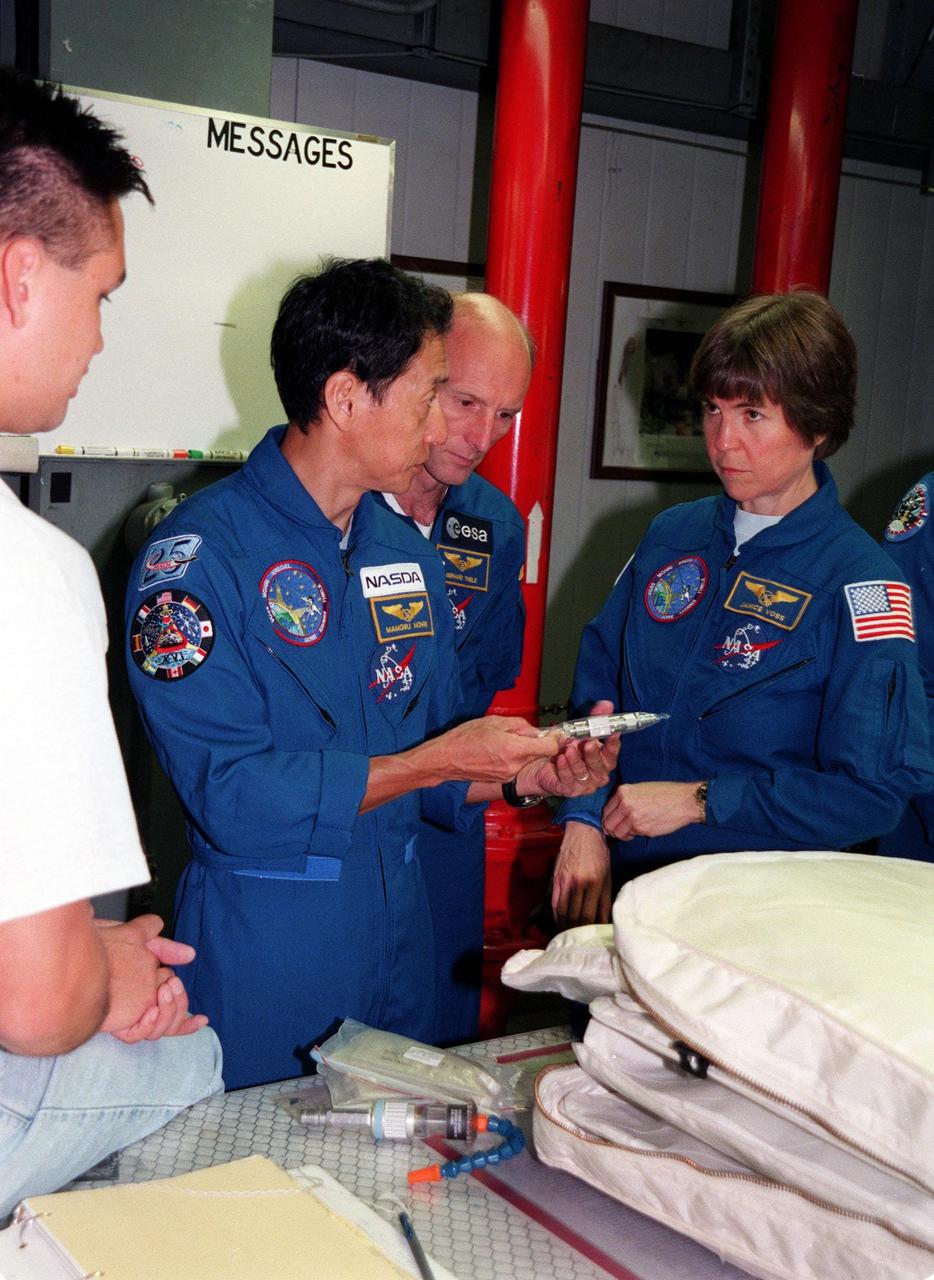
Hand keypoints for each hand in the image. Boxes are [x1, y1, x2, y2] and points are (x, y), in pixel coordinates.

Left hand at [95, 916, 206, 1041]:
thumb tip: (190, 954)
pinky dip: (150, 1025)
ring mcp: (129, 1017)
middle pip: (171, 1021)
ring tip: (162, 991)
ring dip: (169, 1011)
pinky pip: (140, 1034)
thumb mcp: (134, 938)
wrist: (75, 957)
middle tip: (172, 986)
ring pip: (161, 1028)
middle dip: (180, 1005)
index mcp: (144, 992)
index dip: (187, 1017)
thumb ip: (161, 945)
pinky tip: (150, 1011)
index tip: (203, 1018)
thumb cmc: (99, 947)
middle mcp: (138, 1008)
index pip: (171, 1010)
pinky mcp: (119, 1025)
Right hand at [436, 715, 562, 784]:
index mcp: (514, 749)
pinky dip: (515, 758)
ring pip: (528, 760)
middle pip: (540, 754)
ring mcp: (509, 775)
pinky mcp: (503, 780)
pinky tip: (499, 751)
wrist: (446, 759)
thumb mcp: (494, 722)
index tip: (557, 733)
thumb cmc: (465, 738)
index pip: (550, 747)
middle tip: (524, 733)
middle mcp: (515, 766)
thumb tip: (535, 730)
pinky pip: (517, 766)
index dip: (557, 738)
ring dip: (524, 750)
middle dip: (538, 742)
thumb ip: (520, 725)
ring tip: (505, 741)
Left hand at [514, 700, 619, 798]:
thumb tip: (607, 704)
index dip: (613, 743)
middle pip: (600, 765)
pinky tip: (559, 759)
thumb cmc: (565, 750)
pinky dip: (564, 768)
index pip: (612, 753)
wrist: (542, 766)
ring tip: (569, 749)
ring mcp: (584, 784)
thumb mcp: (580, 732)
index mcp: (603, 760)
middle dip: (593, 753)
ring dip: (576, 760)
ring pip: (583, 773)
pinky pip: (568, 779)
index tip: (613, 732)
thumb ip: (594, 719)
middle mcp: (597, 774)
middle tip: (588, 743)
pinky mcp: (569, 789)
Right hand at [551, 821, 611, 927]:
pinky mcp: (555, 879)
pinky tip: (561, 921)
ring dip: (565, 926)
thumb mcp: (607, 877)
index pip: (588, 915)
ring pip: (562, 912)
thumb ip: (605, 901)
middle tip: (580, 940)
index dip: (589, 930)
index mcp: (593, 883)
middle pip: (574, 916)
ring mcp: (564, 882)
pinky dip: (557, 915)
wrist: (583, 832)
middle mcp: (577, 884)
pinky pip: (554, 903)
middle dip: (577, 931)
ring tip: (570, 935)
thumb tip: (604, 922)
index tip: (591, 937)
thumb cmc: (599, 854)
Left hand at [602, 781, 702, 839]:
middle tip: (620, 831)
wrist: (684, 800)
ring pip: (618, 833)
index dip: (608, 819)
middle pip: (608, 824)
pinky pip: (632, 835)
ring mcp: (633, 817)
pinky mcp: (642, 828)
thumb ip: (626, 799)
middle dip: (612, 830)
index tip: (612, 824)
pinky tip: (644, 828)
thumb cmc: (666, 793)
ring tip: (633, 830)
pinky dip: (635, 835)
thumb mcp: (641, 789)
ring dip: (623, 834)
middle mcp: (625, 804)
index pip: (606, 811)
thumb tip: (615, 814)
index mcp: (623, 792)